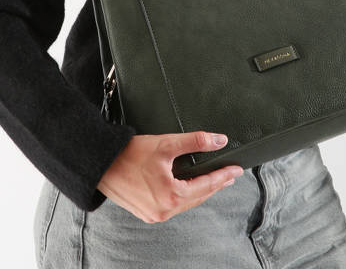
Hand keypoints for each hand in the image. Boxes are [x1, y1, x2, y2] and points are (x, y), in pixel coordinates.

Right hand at [97, 131, 243, 222]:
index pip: (206, 185)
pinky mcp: (145, 212)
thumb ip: (195, 142)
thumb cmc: (129, 154)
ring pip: (186, 203)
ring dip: (200, 191)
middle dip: (215, 185)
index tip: (236, 170)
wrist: (100, 164)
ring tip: (213, 180)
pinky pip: (173, 205)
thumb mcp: (166, 144)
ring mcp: (154, 214)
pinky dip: (185, 196)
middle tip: (229, 175)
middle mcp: (163, 210)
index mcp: (171, 196)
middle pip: (198, 197)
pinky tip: (188, 187)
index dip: (223, 176)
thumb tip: (219, 140)